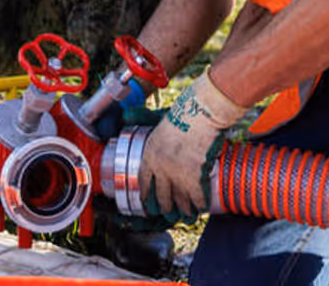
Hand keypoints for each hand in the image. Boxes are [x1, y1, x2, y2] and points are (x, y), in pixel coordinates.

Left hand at [138, 68, 247, 217]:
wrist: (199, 114)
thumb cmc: (182, 114)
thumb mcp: (157, 122)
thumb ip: (145, 126)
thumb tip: (127, 117)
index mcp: (149, 155)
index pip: (144, 181)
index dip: (146, 194)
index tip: (148, 202)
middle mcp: (161, 169)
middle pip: (162, 196)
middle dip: (166, 207)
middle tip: (168, 212)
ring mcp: (177, 175)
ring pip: (180, 200)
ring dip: (184, 210)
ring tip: (187, 214)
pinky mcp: (195, 178)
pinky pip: (197, 198)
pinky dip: (200, 204)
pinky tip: (201, 208)